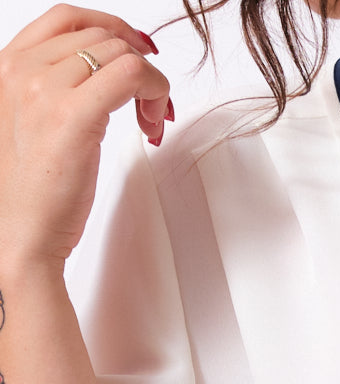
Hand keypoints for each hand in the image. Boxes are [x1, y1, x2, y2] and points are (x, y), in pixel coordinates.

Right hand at [0, 5, 171, 270]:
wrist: (22, 235)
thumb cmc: (33, 193)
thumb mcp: (35, 123)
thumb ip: (57, 88)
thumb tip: (108, 66)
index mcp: (8, 66)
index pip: (67, 18)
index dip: (112, 28)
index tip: (139, 52)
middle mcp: (22, 69)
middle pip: (102, 37)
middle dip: (138, 67)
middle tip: (150, 109)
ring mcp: (44, 89)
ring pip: (122, 54)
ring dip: (152, 85)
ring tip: (149, 124)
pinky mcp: (74, 116)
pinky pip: (133, 75)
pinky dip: (156, 93)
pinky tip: (152, 126)